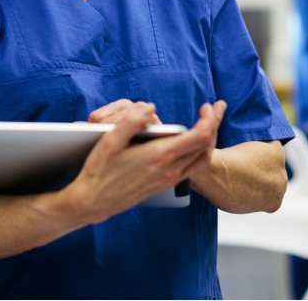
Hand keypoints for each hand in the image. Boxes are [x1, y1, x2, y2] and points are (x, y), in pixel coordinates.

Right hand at [64, 101, 223, 223]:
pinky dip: (199, 153)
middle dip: (214, 125)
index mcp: (160, 156)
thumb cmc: (99, 171)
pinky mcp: (165, 185)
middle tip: (212, 110)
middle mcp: (170, 170)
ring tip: (206, 124)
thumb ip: (130, 121)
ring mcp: (169, 179)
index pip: (200, 136)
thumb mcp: (109, 141)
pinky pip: (192, 168)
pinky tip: (190, 143)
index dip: (209, 118)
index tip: (206, 106)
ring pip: (202, 159)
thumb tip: (148, 106)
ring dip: (209, 140)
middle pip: (207, 147)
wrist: (92, 202)